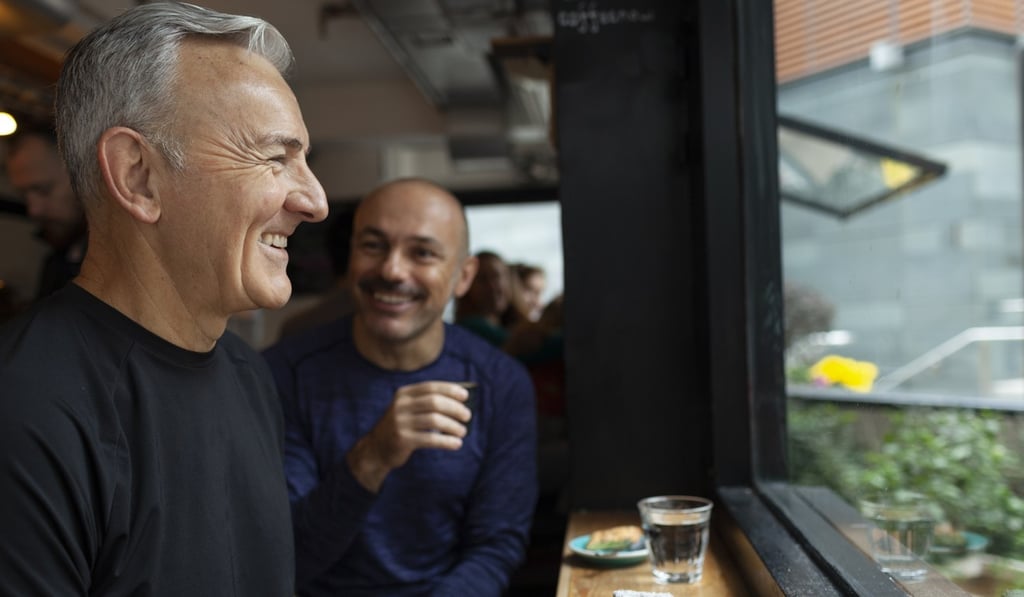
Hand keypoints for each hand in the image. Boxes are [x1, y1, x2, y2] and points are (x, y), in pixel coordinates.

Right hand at [346, 381, 471, 492]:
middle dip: (455, 408)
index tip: (465, 396)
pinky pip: (430, 439)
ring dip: (453, 426)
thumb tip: (461, 405)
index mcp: (403, 394)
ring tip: (462, 432)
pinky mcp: (402, 439)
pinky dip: (446, 441)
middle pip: (434, 402)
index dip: (450, 390)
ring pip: (434, 420)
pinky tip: (456, 444)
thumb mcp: (410, 411)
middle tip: (467, 416)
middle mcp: (400, 405)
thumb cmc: (403, 427)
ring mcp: (400, 422)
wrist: (377, 448)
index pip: (430, 387)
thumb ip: (428, 405)